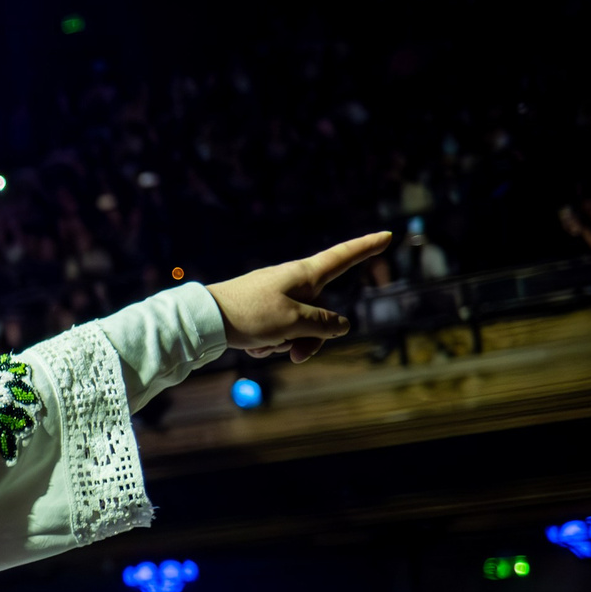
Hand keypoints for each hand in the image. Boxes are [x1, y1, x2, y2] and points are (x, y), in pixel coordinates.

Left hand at [207, 232, 393, 361]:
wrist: (204, 320)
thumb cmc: (250, 314)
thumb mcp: (294, 321)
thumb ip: (324, 324)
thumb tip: (342, 326)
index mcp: (304, 274)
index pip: (343, 257)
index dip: (366, 248)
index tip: (386, 235)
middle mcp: (292, 283)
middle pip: (322, 313)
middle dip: (313, 339)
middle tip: (297, 356)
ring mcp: (276, 298)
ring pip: (299, 329)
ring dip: (287, 344)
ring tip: (264, 344)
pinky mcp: (260, 313)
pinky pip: (278, 334)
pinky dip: (269, 345)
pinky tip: (251, 346)